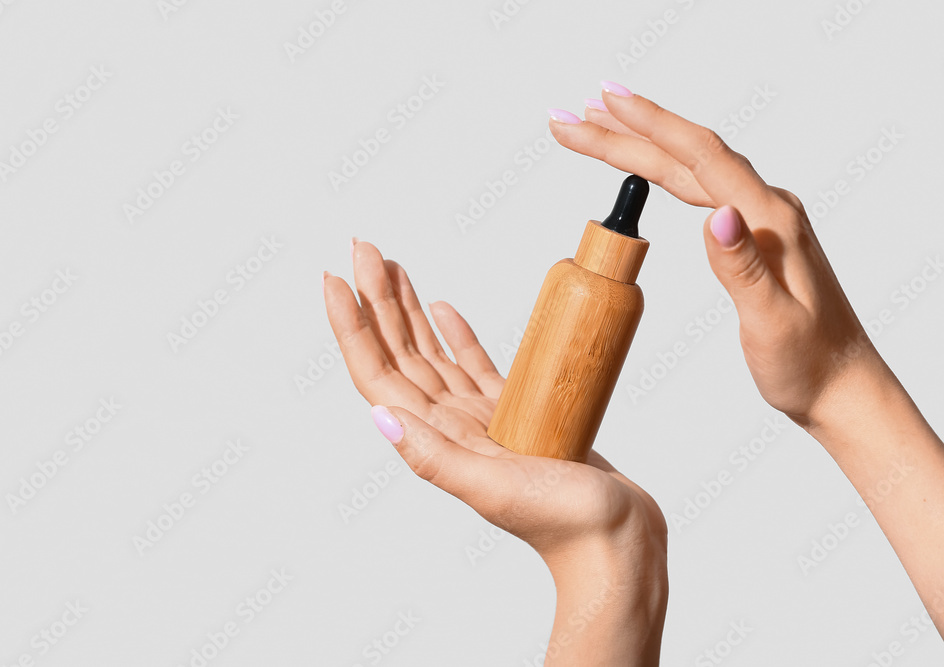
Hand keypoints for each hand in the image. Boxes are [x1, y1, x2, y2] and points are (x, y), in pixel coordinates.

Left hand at [322, 240, 666, 664]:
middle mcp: (450, 426)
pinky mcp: (516, 415)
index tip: (336, 277)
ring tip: (391, 268)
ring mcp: (480, 420)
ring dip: (406, 311)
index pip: (379, 372)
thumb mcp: (491, 487)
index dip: (353, 326)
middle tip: (363, 247)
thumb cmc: (562, 523)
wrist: (616, 543)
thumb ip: (435, 455)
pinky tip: (442, 309)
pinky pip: (474, 367)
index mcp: (436, 439)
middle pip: (400, 352)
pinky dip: (456, 336)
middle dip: (376, 300)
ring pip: (432, 354)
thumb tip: (379, 416)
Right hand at [549, 87, 883, 427]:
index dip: (650, 126)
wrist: (840, 383)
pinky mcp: (749, 233)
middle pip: (684, 155)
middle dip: (623, 133)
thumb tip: (715, 215)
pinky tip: (645, 162)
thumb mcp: (773, 322)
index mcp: (769, 220)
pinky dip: (661, 169)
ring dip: (637, 145)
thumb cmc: (809, 361)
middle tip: (572, 116)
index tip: (607, 102)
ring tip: (593, 127)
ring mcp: (757, 218)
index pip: (701, 157)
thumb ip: (743, 268)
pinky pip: (696, 187)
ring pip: (686, 168)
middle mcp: (765, 208)